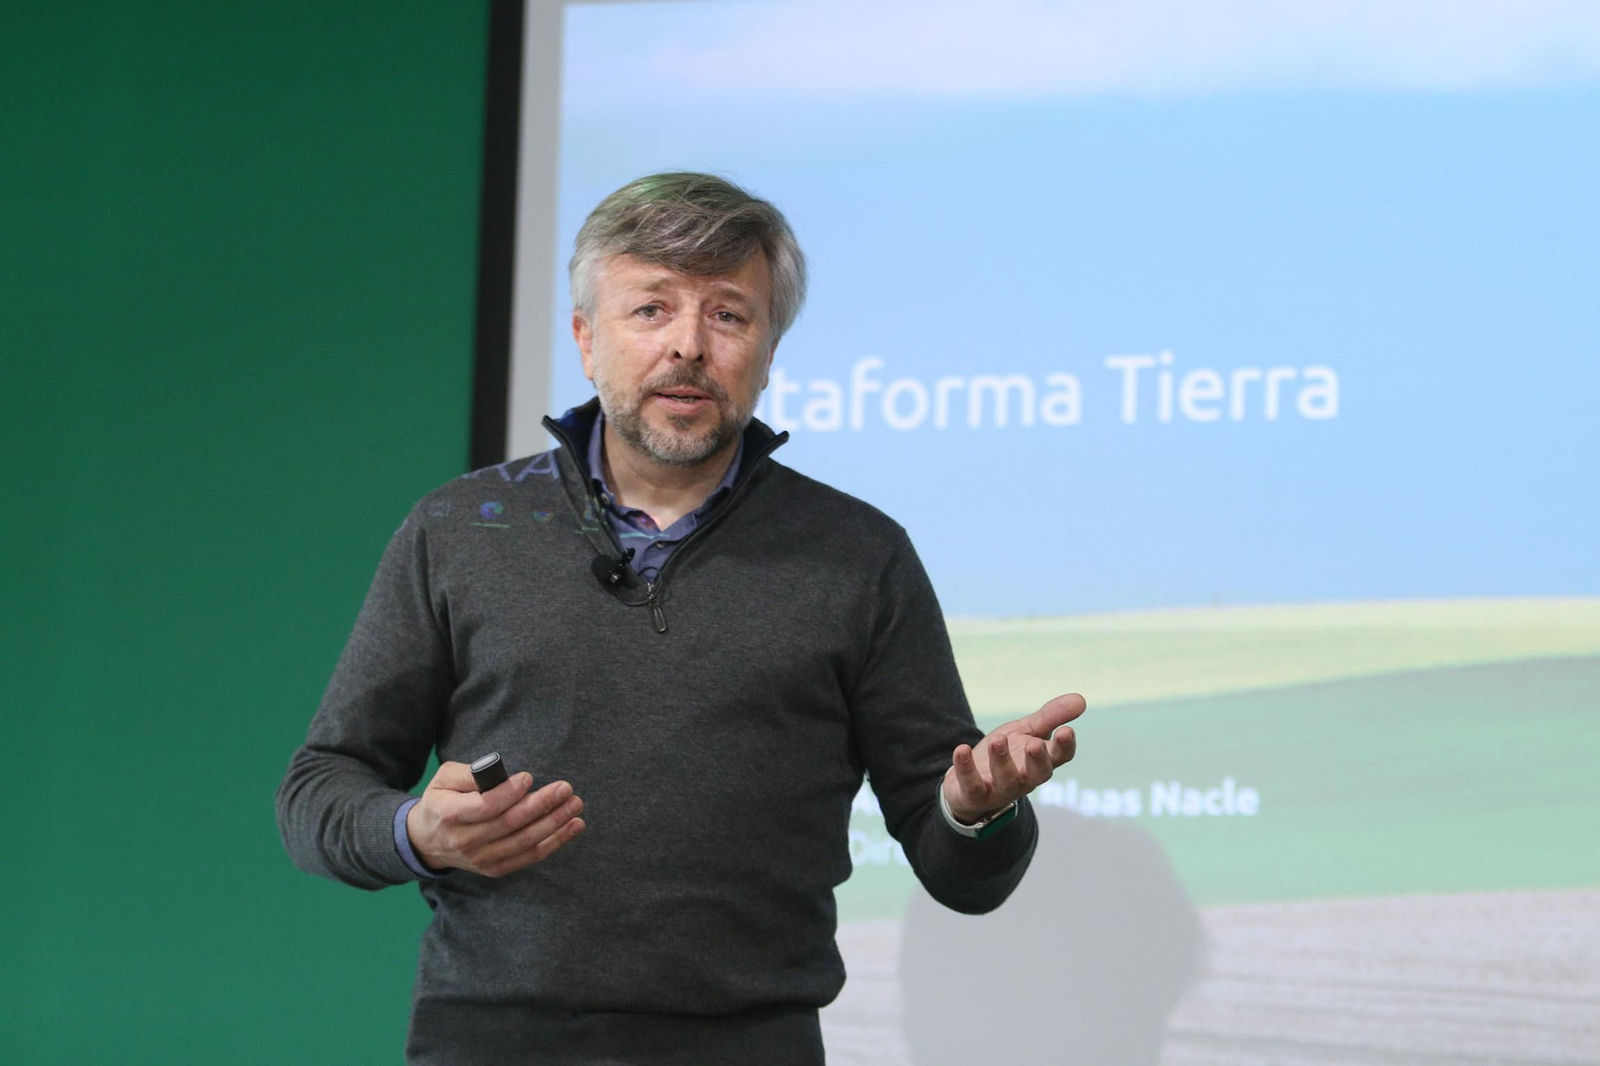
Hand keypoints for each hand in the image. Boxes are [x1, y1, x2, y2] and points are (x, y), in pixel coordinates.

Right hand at [406, 761, 584, 876]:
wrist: (427, 841)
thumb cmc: (441, 801)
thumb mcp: (444, 779)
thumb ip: (469, 773)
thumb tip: (499, 773)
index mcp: (449, 815)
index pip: (484, 807)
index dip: (509, 793)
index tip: (529, 777)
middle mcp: (465, 841)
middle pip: (510, 824)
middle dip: (541, 804)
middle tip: (565, 788)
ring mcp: (481, 859)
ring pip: (525, 842)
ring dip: (555, 823)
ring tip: (575, 805)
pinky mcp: (495, 869)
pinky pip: (530, 856)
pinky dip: (555, 842)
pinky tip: (574, 826)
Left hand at [941, 693, 1084, 823]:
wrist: (970, 784)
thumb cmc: (1007, 754)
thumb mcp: (1026, 731)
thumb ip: (1051, 717)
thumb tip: (1081, 699)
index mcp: (1040, 762)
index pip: (1059, 757)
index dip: (1064, 747)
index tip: (1067, 731)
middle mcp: (1024, 778)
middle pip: (1037, 774)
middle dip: (1038, 760)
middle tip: (1036, 744)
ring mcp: (1000, 789)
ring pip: (1006, 779)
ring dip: (1002, 760)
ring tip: (998, 739)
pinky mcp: (974, 794)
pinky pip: (972, 784)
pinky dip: (966, 768)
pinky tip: (962, 750)